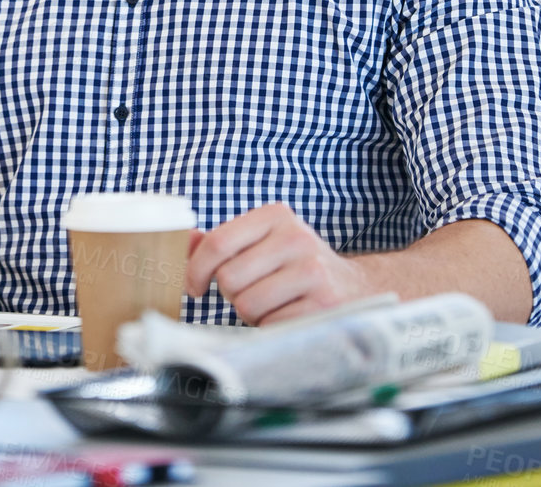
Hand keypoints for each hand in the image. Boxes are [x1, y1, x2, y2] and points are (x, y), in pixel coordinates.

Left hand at [184, 202, 371, 324]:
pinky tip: (289, 314)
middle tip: (251, 292)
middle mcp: (296, 238)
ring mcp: (312, 271)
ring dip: (252, 313)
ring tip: (273, 303)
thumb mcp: (263, 243)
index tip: (195, 287)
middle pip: (229, 278)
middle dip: (231, 294)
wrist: (357, 289)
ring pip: (246, 304)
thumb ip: (222, 242)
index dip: (196, 270)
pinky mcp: (322, 304)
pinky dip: (271, 326)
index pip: (218, 242)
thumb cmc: (296, 268)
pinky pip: (270, 324)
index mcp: (276, 215)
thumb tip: (183, 240)